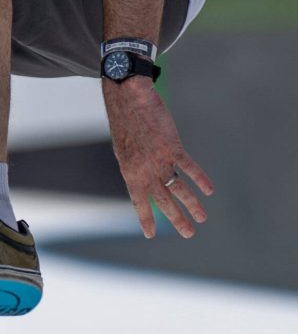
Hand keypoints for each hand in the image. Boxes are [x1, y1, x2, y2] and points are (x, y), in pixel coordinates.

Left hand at [103, 76, 213, 238]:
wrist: (129, 99)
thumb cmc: (124, 121)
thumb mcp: (122, 148)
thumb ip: (134, 165)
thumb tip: (142, 177)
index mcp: (130, 172)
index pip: (138, 201)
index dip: (145, 218)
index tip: (151, 234)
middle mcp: (145, 171)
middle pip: (164, 201)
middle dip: (177, 219)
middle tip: (189, 234)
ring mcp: (159, 160)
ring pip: (179, 189)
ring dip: (192, 205)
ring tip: (202, 218)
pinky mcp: (172, 147)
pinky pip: (189, 167)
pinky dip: (200, 179)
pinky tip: (209, 190)